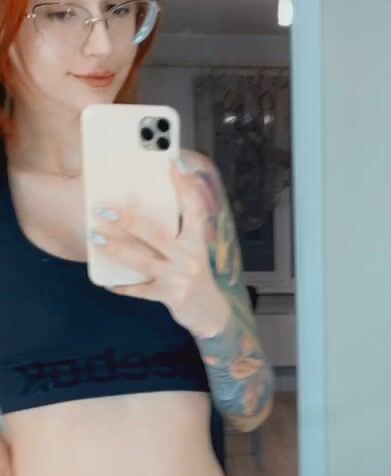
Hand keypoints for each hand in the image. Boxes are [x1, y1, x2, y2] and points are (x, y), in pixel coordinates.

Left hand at [90, 158, 229, 334]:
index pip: (192, 208)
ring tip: (95, 237)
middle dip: (127, 220)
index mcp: (197, 240)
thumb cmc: (194, 274)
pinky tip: (107, 282)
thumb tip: (140, 207)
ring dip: (116, 248)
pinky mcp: (171, 296)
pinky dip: (123, 286)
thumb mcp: (191, 250)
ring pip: (142, 260)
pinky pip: (140, 290)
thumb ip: (173, 232)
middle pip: (155, 234)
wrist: (210, 312)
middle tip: (103, 209)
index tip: (174, 164)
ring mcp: (180, 277)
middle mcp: (190, 257)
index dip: (184, 186)